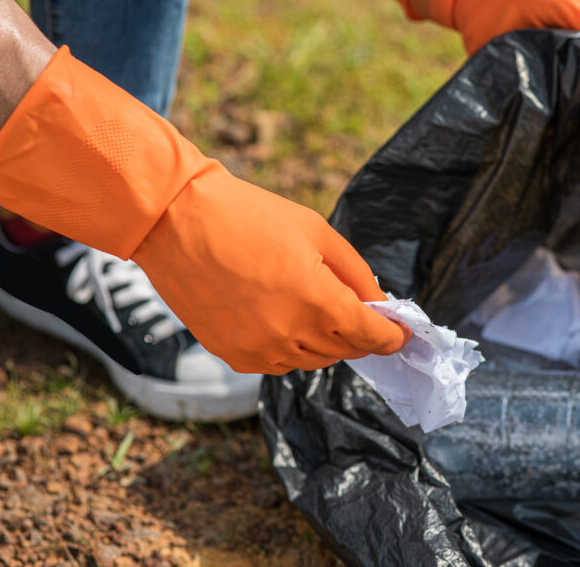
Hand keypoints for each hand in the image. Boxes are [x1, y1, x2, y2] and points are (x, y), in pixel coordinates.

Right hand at [131, 163, 410, 373]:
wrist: (177, 222)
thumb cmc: (250, 216)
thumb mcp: (317, 232)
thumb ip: (356, 274)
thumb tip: (380, 304)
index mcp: (318, 302)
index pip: (370, 336)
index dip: (392, 338)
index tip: (402, 335)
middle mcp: (291, 334)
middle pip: (345, 350)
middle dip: (360, 334)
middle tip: (361, 312)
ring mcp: (259, 349)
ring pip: (312, 360)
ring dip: (326, 341)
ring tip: (316, 307)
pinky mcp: (233, 354)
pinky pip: (278, 363)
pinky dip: (291, 347)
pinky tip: (283, 318)